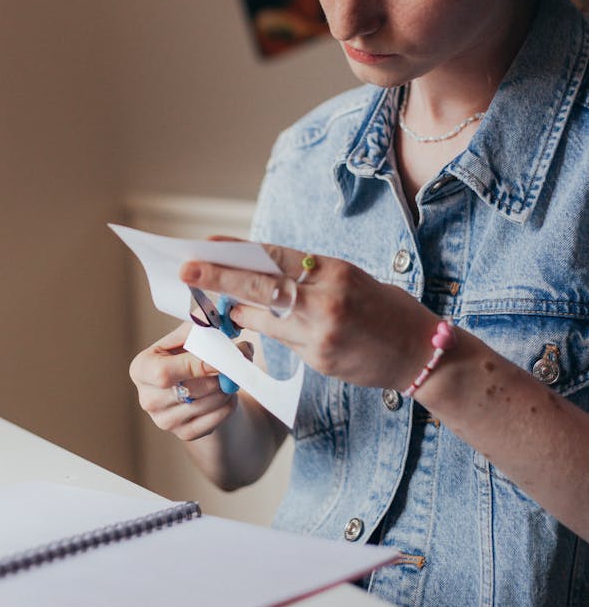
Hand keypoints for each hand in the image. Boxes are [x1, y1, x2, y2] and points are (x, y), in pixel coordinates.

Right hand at [130, 322, 250, 441]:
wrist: (193, 383)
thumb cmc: (189, 353)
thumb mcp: (188, 334)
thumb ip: (203, 327)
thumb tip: (224, 324)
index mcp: (141, 369)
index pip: (164, 373)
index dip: (197, 365)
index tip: (222, 356)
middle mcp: (147, 398)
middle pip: (188, 391)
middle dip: (218, 376)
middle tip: (238, 362)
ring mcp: (164, 420)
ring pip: (205, 405)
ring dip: (226, 388)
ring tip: (231, 375)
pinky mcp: (184, 433)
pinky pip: (214, 420)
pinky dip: (228, 405)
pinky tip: (227, 392)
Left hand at [179, 245, 438, 391]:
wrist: (420, 352)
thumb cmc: (383, 308)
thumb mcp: (348, 278)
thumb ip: (307, 275)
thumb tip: (258, 270)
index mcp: (332, 270)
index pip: (273, 256)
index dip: (235, 251)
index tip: (204, 246)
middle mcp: (324, 300)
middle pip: (259, 287)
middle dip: (217, 280)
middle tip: (185, 273)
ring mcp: (320, 333)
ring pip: (262, 321)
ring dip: (238, 313)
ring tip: (223, 307)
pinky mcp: (319, 359)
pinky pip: (281, 344)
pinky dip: (268, 334)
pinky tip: (262, 329)